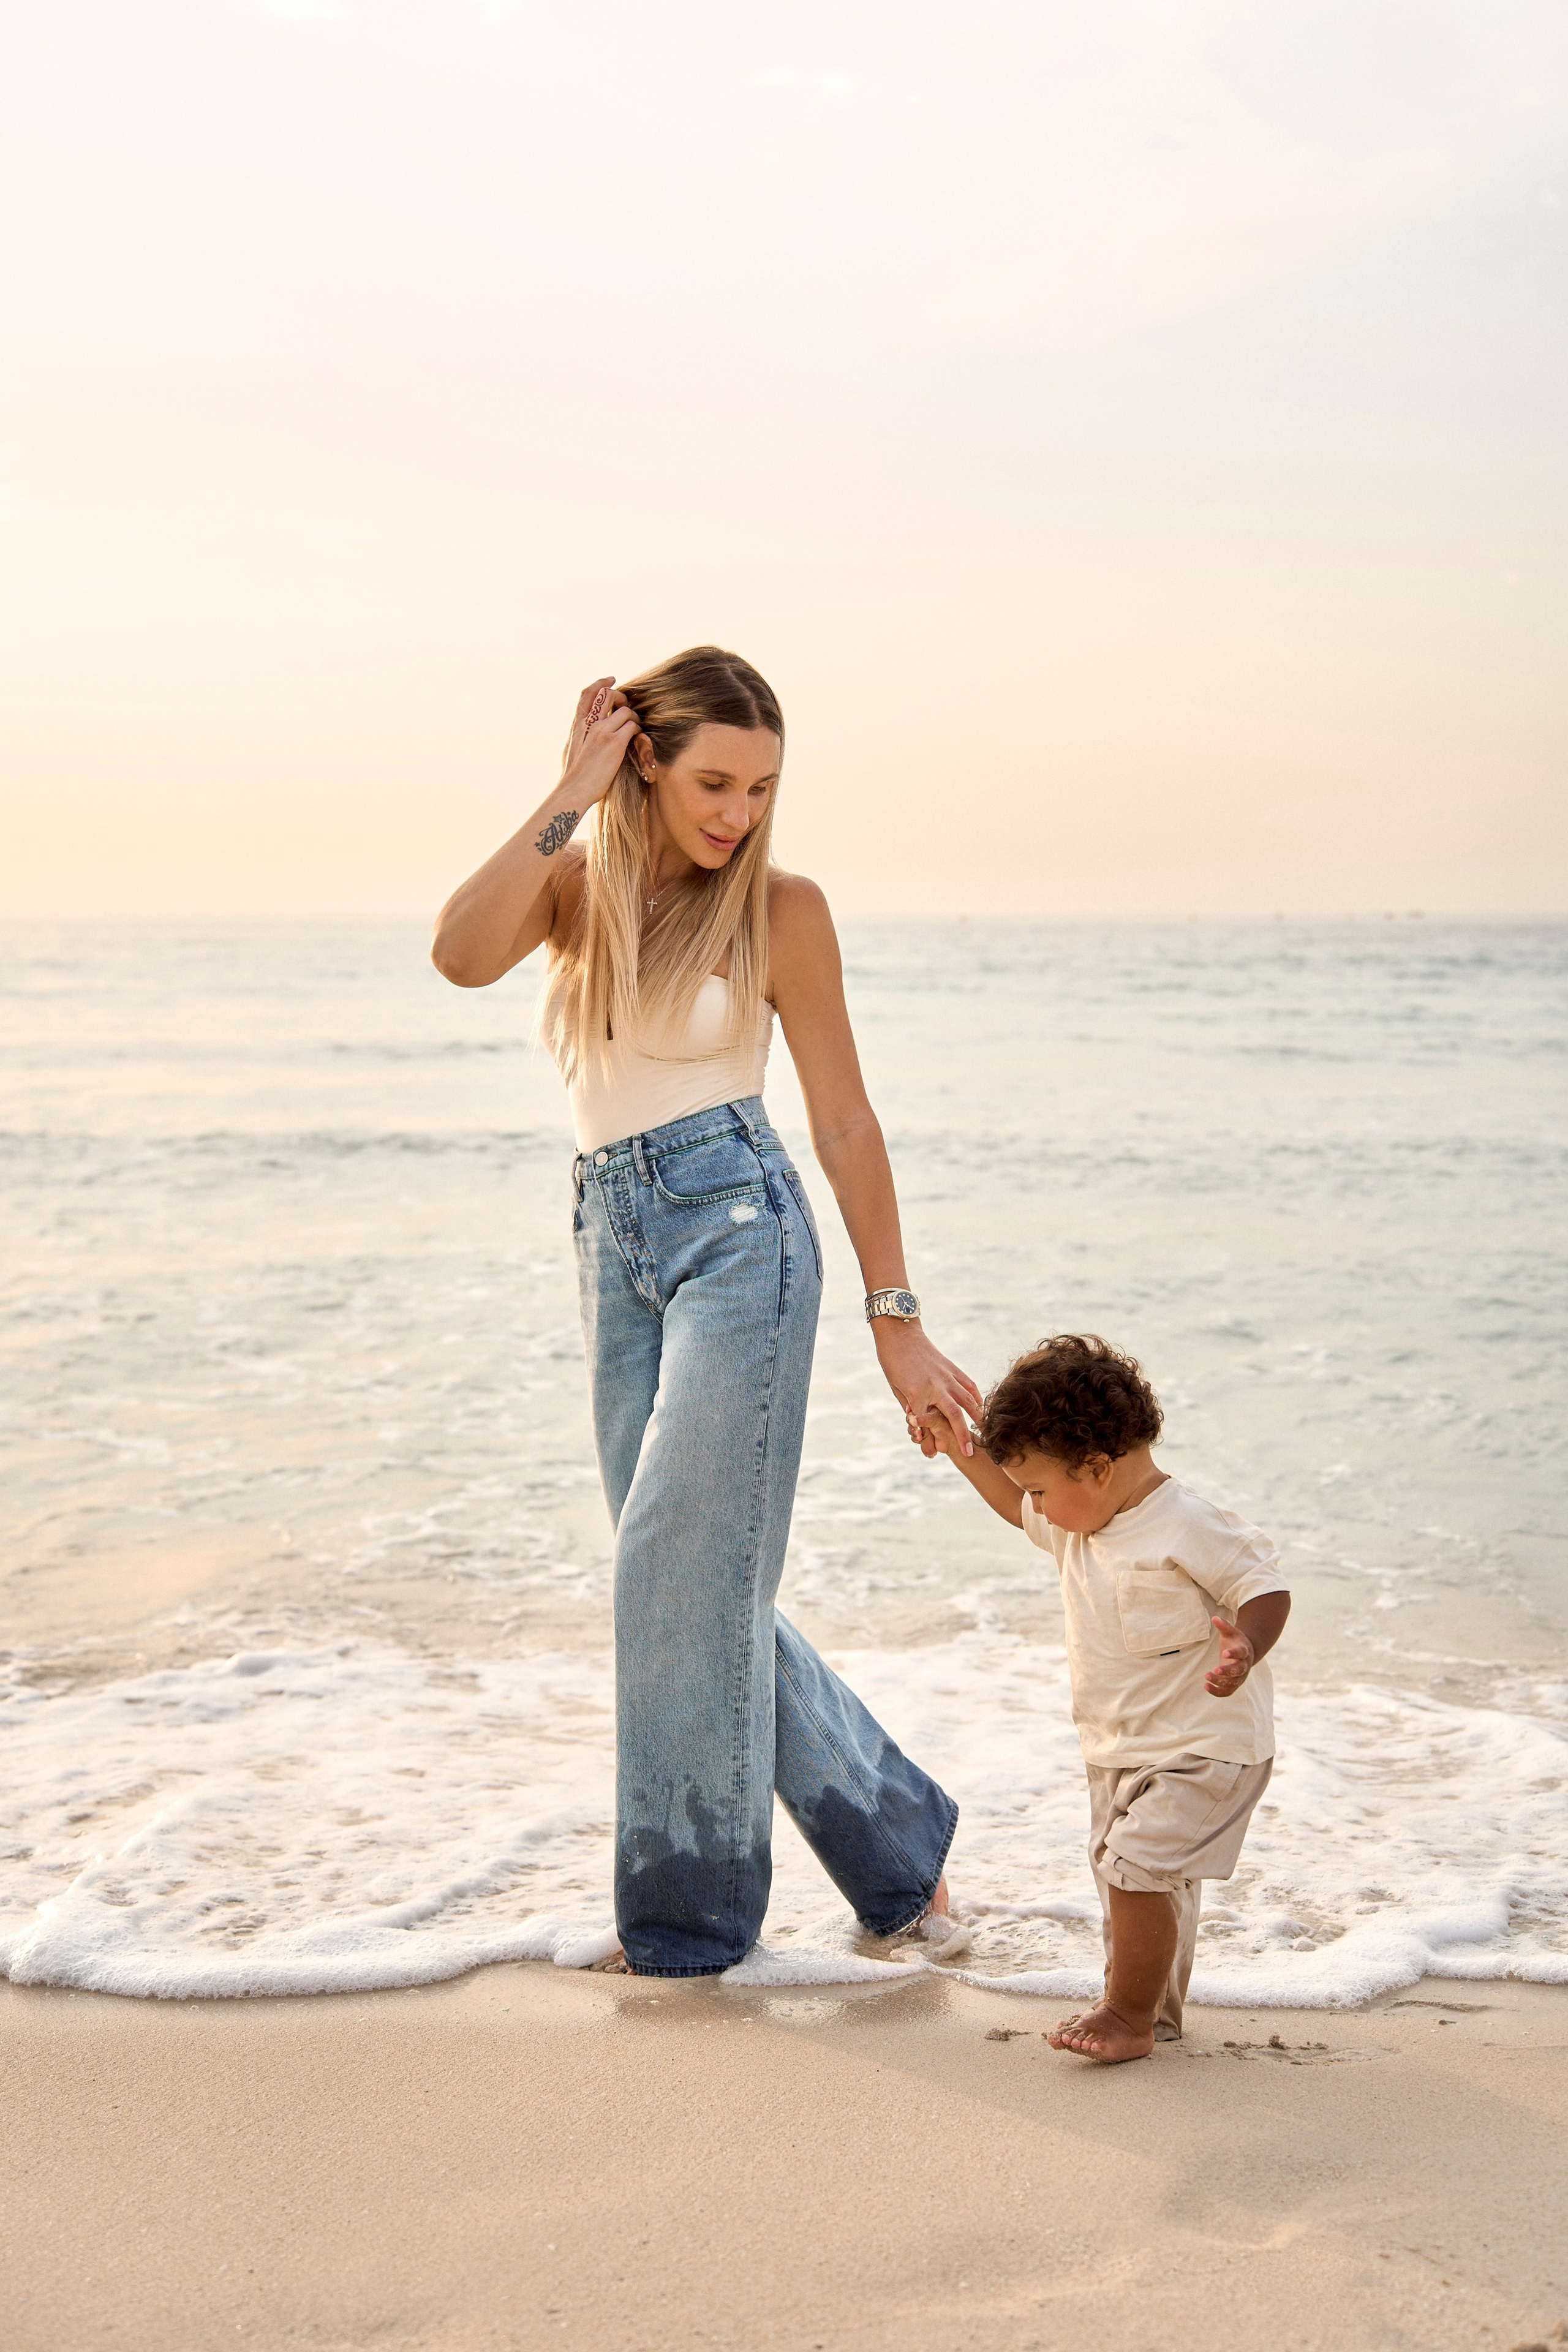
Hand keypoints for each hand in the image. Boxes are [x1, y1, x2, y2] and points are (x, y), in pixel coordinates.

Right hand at [558, 677, 639, 810]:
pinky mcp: (614, 743)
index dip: (601, 682)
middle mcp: (588, 723)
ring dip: (634, 717)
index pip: (588, 693)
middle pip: (607, 693)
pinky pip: (632, 726)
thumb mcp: (572, 749)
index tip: (612, 679)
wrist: (574, 790)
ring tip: (636, 727)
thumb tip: (581, 733)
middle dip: (621, 697)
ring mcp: (602, 732)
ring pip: (625, 710)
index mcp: (577, 724)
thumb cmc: (573, 776)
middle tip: (627, 708)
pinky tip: (637, 739)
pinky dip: (638, 730)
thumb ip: (579, 736)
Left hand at [873, 1323, 982, 1456]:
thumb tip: (921, 1430)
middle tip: (969, 1453)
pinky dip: (977, 1398)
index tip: (931, 1452)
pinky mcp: (953, 1368)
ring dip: (977, 1419)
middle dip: (962, 1436)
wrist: (900, 1334)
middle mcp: (935, 1385)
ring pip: (967, 1400)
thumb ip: (911, 1409)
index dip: (928, 1438)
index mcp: (917, 1392)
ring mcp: (947, 1376)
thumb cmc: (893, 1363)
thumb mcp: (897, 1389)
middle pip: (954, 1415)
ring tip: (984, 1434)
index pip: (926, 1423)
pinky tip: (981, 1409)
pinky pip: (969, 1385)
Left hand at [1205, 1616, 1254, 1696]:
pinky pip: (1227, 1692)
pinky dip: (1217, 1691)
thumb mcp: (1230, 1632)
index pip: (1242, 1653)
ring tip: (1206, 1676)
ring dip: (1220, 1682)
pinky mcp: (1234, 1684)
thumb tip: (1214, 1618)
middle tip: (1214, 1669)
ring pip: (1232, 1683)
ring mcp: (1240, 1677)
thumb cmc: (1235, 1641)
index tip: (1224, 1653)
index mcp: (1244, 1651)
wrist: (1245, 1654)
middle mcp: (1244, 1666)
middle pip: (1239, 1671)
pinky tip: (1205, 1686)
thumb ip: (1223, 1625)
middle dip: (1227, 1671)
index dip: (1234, 1653)